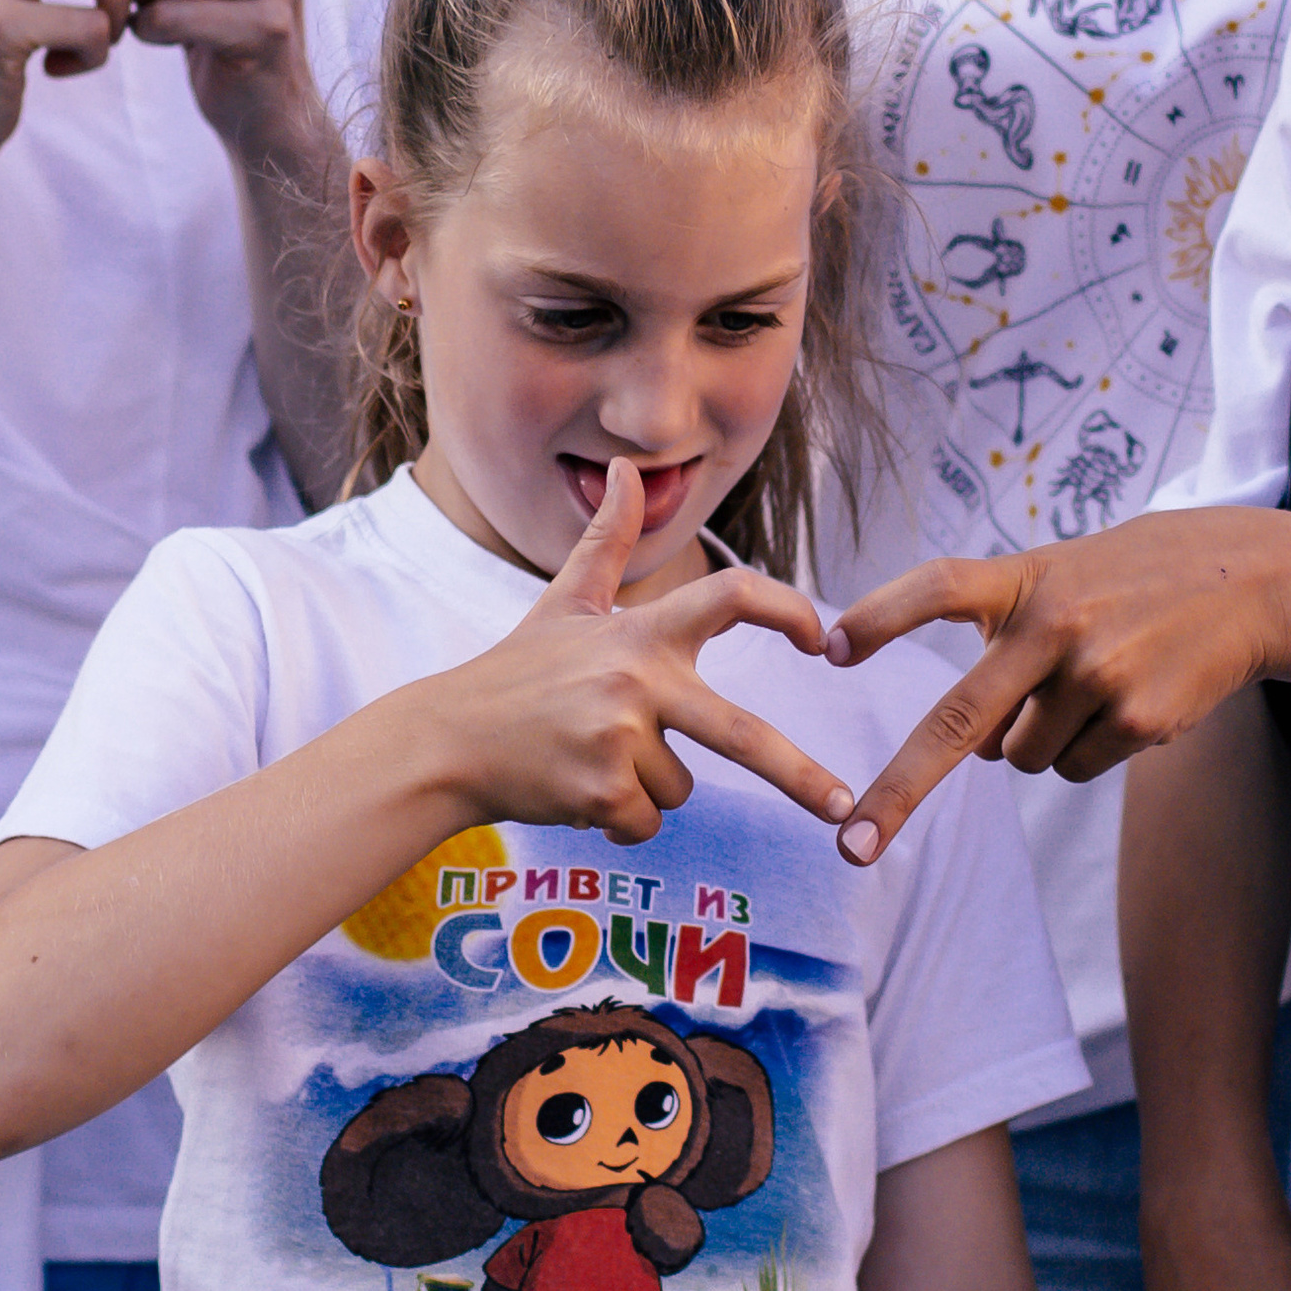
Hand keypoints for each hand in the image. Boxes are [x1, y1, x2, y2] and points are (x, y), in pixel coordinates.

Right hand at [411, 460, 852, 845]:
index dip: (787, 609)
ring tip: (590, 758)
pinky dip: (621, 821)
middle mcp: (638, 682)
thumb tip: (625, 467)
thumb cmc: (516, 671)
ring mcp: (619, 741)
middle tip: (844, 806)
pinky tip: (576, 792)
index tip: (825, 638)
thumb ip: (610, 537)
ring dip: (647, 787)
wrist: (446, 742)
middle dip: (800, 775)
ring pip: (681, 786)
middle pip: (743, 734)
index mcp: (641, 631)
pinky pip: (647, 823)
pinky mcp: (599, 793)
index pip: (731, 598)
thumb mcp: (565, 599)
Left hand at [822, 510, 1290, 860]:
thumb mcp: (1059, 581)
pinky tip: (1130, 698)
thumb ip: (1004, 646)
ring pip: (1020, 757)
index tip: (830, 649)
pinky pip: (1073, 768)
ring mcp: (1097, 675)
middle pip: (956, 721)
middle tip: (851, 847)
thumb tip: (975, 754)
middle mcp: (1054, 624)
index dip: (883, 616)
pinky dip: (1088, 749)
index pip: (939, 587)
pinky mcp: (1138, 720)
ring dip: (1040, 738)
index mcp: (1024, 578)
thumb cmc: (1130, 584)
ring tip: (1094, 680)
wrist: (1247, 582)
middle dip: (899, 792)